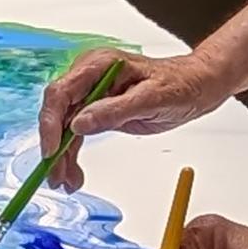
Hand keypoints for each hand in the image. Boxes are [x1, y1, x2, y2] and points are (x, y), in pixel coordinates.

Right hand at [37, 44, 228, 188]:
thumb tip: (79, 124)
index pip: (61, 93)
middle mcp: (88, 78)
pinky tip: (74, 174)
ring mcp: (91, 95)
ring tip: (67, 182)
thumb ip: (115, 110)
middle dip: (54, 148)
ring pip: (64, 129)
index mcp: (98, 65)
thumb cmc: (180, 84)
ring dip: (62, 158)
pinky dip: (73, 155)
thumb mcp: (151, 98)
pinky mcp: (97, 111)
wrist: (196, 86)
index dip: (51, 123)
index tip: (52, 151)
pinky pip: (76, 135)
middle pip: (57, 114)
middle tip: (56, 177)